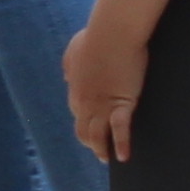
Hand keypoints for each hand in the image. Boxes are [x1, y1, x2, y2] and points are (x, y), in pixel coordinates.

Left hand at [64, 11, 146, 162]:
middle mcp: (84, 103)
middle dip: (91, 142)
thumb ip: (70, 63)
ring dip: (102, 149)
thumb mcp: (75, 49)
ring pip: (97, 136)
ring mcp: (101, 105)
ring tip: (109, 158)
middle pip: (84, 130)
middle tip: (100, 151)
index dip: (86, 123)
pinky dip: (121, 145)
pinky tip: (123, 156)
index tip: (92, 129)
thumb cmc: (96, 36)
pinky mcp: (120, 104)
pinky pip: (119, 130)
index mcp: (75, 90)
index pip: (78, 114)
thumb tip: (66, 76)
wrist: (112, 32)